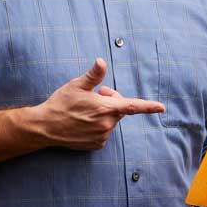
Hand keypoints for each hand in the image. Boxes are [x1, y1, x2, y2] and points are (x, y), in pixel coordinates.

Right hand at [37, 57, 164, 150]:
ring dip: (103, 114)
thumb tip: (101, 62)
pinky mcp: (96, 145)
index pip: (132, 106)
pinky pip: (103, 132)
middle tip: (94, 95)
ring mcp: (102, 136)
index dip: (149, 106)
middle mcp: (106, 124)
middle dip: (111, 100)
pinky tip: (82, 123)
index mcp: (105, 108)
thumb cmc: (60, 103)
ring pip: (110, 121)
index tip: (161, 108)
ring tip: (84, 111)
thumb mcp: (76, 85)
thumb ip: (93, 75)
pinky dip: (97, 126)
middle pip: (119, 109)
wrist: (45, 126)